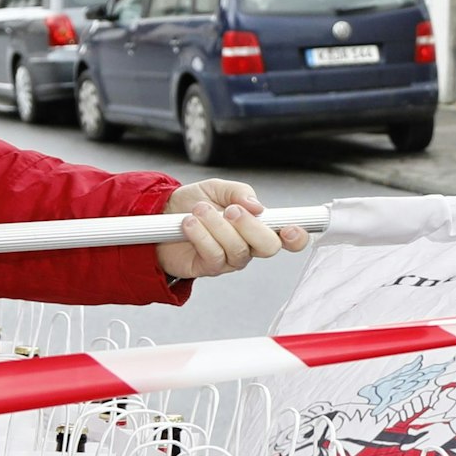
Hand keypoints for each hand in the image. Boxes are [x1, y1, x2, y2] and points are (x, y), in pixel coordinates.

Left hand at [157, 179, 309, 281]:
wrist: (159, 214)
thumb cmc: (191, 202)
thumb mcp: (217, 188)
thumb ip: (239, 192)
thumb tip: (257, 205)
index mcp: (257, 225)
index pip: (288, 237)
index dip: (296, 236)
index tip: (290, 228)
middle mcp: (248, 244)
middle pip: (268, 247)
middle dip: (251, 227)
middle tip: (232, 211)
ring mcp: (230, 259)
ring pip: (239, 250)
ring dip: (218, 226)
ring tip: (200, 211)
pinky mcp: (209, 267)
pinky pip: (214, 256)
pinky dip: (201, 236)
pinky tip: (189, 224)